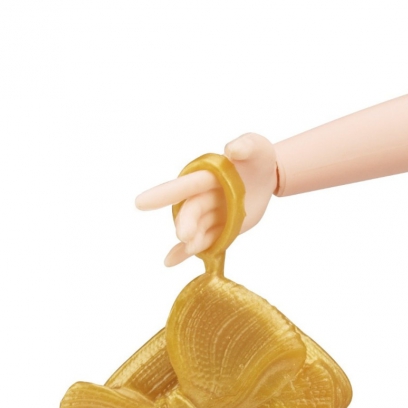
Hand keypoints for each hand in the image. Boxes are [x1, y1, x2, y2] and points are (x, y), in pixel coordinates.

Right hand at [135, 133, 277, 266]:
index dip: (163, 194)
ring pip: (197, 229)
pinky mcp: (222, 229)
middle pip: (191, 211)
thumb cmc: (257, 157)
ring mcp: (212, 214)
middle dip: (185, 222)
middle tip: (184, 235)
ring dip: (190, 240)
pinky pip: (204, 243)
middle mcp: (205, 196)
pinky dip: (187, 253)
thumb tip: (232, 149)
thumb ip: (245, 146)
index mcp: (209, 176)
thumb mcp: (256, 147)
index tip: (140, 203)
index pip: (184, 186)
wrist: (267, 177)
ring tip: (189, 247)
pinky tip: (170, 262)